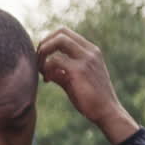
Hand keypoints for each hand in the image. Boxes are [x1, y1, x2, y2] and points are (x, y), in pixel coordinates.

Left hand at [36, 27, 139, 144]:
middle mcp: (90, 51)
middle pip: (60, 32)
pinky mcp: (79, 70)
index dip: (49, 41)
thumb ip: (60, 71)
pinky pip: (55, 60)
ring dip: (43, 54)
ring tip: (42, 71)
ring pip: (57, 41)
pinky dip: (46, 69)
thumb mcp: (74, 80)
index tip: (43, 57)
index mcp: (90, 51)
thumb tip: (44, 66)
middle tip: (38, 61)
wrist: (106, 112)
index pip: (65, 32)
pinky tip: (48, 81)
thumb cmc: (90, 98)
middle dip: (43, 44)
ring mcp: (86, 59)